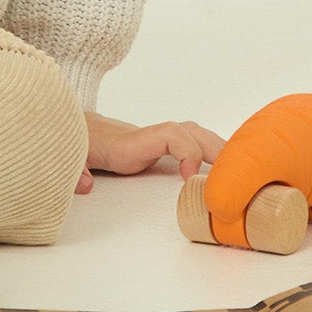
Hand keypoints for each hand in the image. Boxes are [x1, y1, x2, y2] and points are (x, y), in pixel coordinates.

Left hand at [76, 112, 224, 193]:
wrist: (67, 126)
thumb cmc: (71, 142)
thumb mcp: (69, 156)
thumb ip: (75, 169)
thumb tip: (84, 185)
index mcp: (129, 143)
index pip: (169, 134)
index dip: (188, 151)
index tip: (190, 177)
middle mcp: (146, 138)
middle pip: (192, 132)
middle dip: (218, 151)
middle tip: (237, 176)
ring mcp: (153, 141)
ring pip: (194, 134)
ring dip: (219, 149)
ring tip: (243, 170)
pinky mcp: (155, 148)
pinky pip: (189, 142)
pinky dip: (210, 151)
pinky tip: (226, 167)